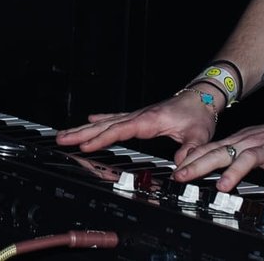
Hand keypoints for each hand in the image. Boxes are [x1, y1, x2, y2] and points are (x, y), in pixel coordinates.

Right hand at [56, 89, 220, 154]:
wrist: (201, 97)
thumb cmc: (198, 113)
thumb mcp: (198, 135)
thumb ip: (189, 150)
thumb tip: (179, 166)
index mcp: (149, 120)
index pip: (119, 130)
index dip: (101, 139)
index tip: (85, 146)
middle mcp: (139, 116)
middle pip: (104, 125)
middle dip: (81, 133)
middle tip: (61, 139)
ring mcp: (137, 116)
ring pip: (105, 122)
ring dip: (84, 128)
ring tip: (66, 134)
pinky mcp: (139, 117)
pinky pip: (114, 118)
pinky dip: (100, 119)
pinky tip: (90, 120)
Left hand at [172, 108, 263, 198]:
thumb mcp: (249, 139)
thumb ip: (230, 150)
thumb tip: (207, 161)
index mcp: (239, 141)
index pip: (209, 148)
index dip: (190, 158)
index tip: (174, 169)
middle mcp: (250, 144)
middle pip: (221, 153)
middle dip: (199, 165)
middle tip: (182, 176)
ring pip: (248, 159)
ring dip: (234, 173)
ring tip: (221, 186)